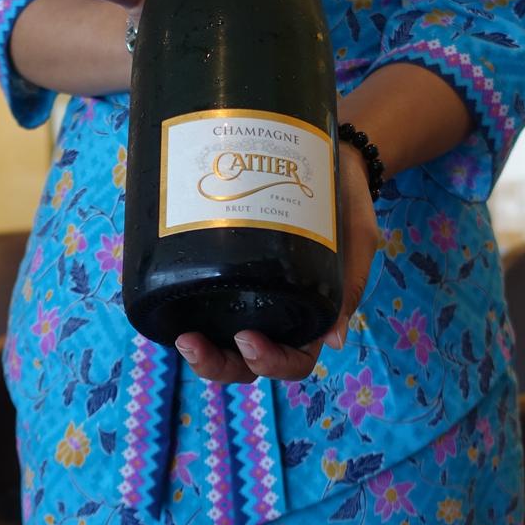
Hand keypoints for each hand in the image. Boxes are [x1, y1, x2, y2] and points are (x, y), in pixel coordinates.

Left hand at [175, 144, 382, 384]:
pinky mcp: (225, 270)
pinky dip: (185, 312)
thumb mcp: (357, 240)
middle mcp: (277, 314)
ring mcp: (248, 295)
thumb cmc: (347, 204)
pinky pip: (202, 302)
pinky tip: (167, 301)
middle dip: (218, 365)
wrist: (328, 159)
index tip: (247, 338)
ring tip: (180, 336)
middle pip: (246, 362)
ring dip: (200, 351)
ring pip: (221, 341)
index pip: (295, 360)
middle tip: (193, 343)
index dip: (271, 362)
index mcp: (312, 317)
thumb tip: (334, 340)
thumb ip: (349, 284)